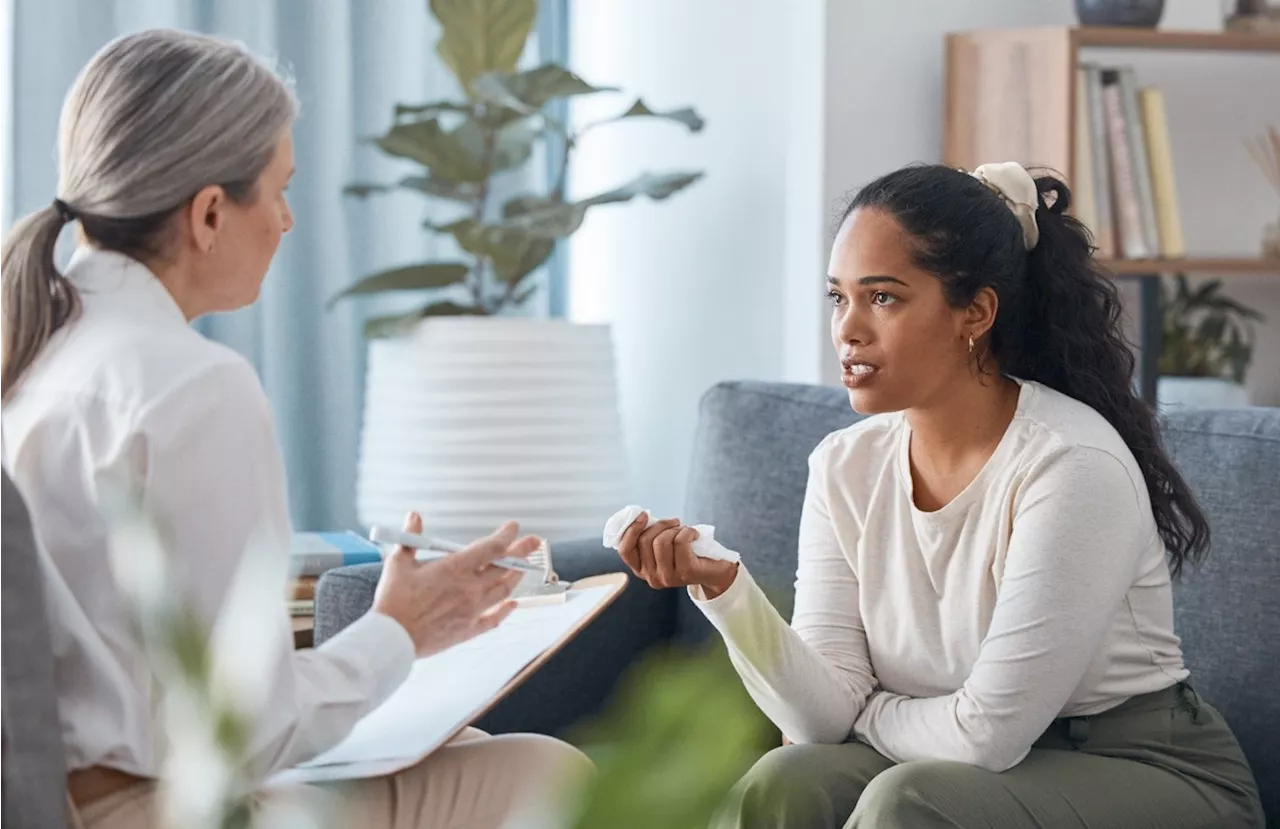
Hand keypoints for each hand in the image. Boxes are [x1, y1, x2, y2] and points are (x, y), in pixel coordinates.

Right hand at [372, 513, 540, 657]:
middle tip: (534, 542)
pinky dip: (506, 611)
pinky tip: (512, 604)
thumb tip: (413, 516)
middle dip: (522, 552)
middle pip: (504, 567)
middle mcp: (469, 588)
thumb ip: (410, 537)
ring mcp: (472, 610)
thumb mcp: (398, 563)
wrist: (392, 638)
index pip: (490, 547)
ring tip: (523, 568)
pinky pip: (494, 619)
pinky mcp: (468, 630)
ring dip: (516, 577)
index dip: (506, 535)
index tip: (514, 527)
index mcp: (454, 568)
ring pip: (503, 591)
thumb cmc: (393, 601)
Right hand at [615, 512, 737, 598]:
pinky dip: (688, 531)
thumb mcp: (663, 545)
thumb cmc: (687, 552)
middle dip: (660, 524)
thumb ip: (649, 536)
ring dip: (674, 529)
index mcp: (641, 570)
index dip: (631, 529)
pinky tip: (695, 535)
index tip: (643, 514)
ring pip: (661, 541)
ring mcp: (668, 577)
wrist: (716, 571)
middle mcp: (652, 577)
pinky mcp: (686, 572)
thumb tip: (640, 516)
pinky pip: (680, 541)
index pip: (625, 550)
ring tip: (684, 530)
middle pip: (645, 540)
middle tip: (674, 522)